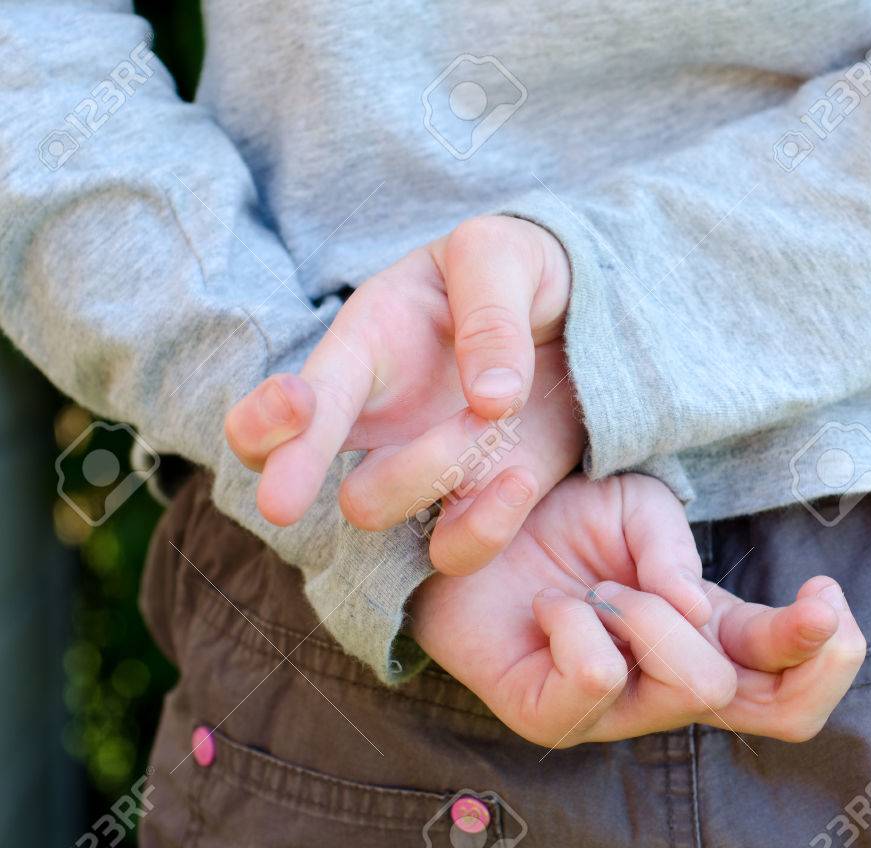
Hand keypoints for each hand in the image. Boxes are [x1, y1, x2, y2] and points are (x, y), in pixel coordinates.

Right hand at [224, 217, 579, 573]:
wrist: (581, 315)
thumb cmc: (520, 270)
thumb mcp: (503, 254)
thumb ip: (490, 312)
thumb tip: (490, 400)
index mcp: (365, 346)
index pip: (293, 393)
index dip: (269, 411)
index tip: (295, 403)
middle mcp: (376, 419)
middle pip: (288, 466)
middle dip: (294, 470)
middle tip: (283, 503)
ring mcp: (421, 468)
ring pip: (372, 508)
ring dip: (431, 467)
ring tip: (494, 416)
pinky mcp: (475, 505)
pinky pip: (454, 550)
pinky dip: (484, 528)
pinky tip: (522, 477)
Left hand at [411, 473, 866, 746]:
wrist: (462, 518)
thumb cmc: (557, 519)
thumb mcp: (637, 510)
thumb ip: (676, 553)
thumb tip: (699, 610)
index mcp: (706, 636)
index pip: (793, 682)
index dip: (831, 653)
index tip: (823, 593)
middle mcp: (671, 684)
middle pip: (779, 713)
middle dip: (778, 639)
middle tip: (715, 590)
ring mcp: (614, 712)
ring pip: (693, 685)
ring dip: (650, 612)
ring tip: (597, 589)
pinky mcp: (550, 719)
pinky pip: (596, 677)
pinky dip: (580, 622)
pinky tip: (552, 609)